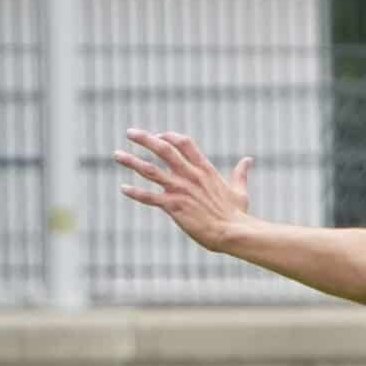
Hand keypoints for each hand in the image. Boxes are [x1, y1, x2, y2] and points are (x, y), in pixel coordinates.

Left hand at [115, 129, 253, 251]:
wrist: (233, 232)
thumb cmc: (238, 215)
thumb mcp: (240, 191)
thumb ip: (240, 174)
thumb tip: (248, 160)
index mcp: (204, 170)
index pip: (184, 143)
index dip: (168, 136)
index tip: (158, 136)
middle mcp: (190, 176)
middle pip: (163, 149)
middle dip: (144, 139)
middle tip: (130, 132)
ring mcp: (180, 190)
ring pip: (150, 170)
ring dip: (131, 161)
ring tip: (117, 155)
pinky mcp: (174, 206)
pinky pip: (149, 197)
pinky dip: (135, 192)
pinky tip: (124, 189)